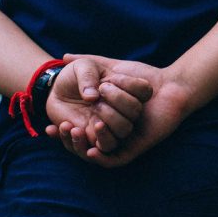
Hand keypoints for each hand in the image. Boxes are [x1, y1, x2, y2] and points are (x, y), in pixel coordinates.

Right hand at [59, 54, 193, 167]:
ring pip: (96, 150)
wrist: (170, 85)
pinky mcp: (135, 149)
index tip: (48, 125)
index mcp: (102, 119)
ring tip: (74, 130)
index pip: (76, 131)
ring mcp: (122, 142)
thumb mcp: (110, 67)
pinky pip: (114, 159)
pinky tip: (89, 148)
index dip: (61, 131)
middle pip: (82, 143)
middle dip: (67, 138)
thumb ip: (89, 63)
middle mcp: (111, 132)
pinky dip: (100, 157)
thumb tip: (65, 57)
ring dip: (81, 144)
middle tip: (58, 127)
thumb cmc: (143, 75)